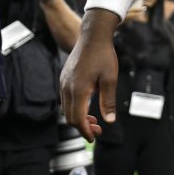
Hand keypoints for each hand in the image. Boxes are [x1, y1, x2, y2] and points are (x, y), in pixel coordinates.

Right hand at [60, 10, 120, 141]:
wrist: (93, 36)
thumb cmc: (104, 56)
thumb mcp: (110, 79)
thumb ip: (108, 101)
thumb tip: (109, 121)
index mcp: (79, 90)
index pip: (78, 119)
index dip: (85, 131)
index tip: (94, 138)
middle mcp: (67, 88)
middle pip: (70, 117)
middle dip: (83, 127)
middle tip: (98, 130)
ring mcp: (63, 82)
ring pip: (66, 109)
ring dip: (78, 117)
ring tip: (94, 120)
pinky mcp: (64, 78)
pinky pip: (65, 99)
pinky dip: (75, 107)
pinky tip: (87, 106)